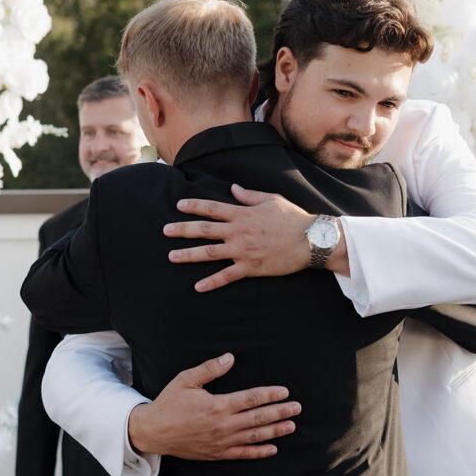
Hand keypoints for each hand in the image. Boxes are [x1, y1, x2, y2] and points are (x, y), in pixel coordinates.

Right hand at [128, 352, 300, 459]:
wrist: (153, 432)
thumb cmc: (169, 403)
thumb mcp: (186, 380)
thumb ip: (209, 369)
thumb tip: (230, 357)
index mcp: (218, 405)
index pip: (251, 398)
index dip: (270, 395)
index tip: (285, 392)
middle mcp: (223, 425)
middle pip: (258, 418)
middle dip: (280, 412)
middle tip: (297, 408)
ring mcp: (221, 441)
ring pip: (255, 437)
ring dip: (275, 431)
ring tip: (291, 426)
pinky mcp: (217, 453)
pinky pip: (243, 454)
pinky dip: (259, 452)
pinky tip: (273, 449)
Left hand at [163, 184, 314, 291]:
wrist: (310, 240)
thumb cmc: (292, 218)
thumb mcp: (271, 199)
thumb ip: (249, 195)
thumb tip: (233, 188)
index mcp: (243, 213)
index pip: (212, 208)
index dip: (194, 206)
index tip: (179, 206)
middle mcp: (238, 231)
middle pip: (204, 230)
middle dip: (182, 230)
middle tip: (165, 231)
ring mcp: (243, 250)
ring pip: (209, 253)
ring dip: (188, 255)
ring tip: (172, 256)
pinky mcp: (250, 267)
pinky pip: (227, 276)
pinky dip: (212, 282)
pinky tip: (197, 287)